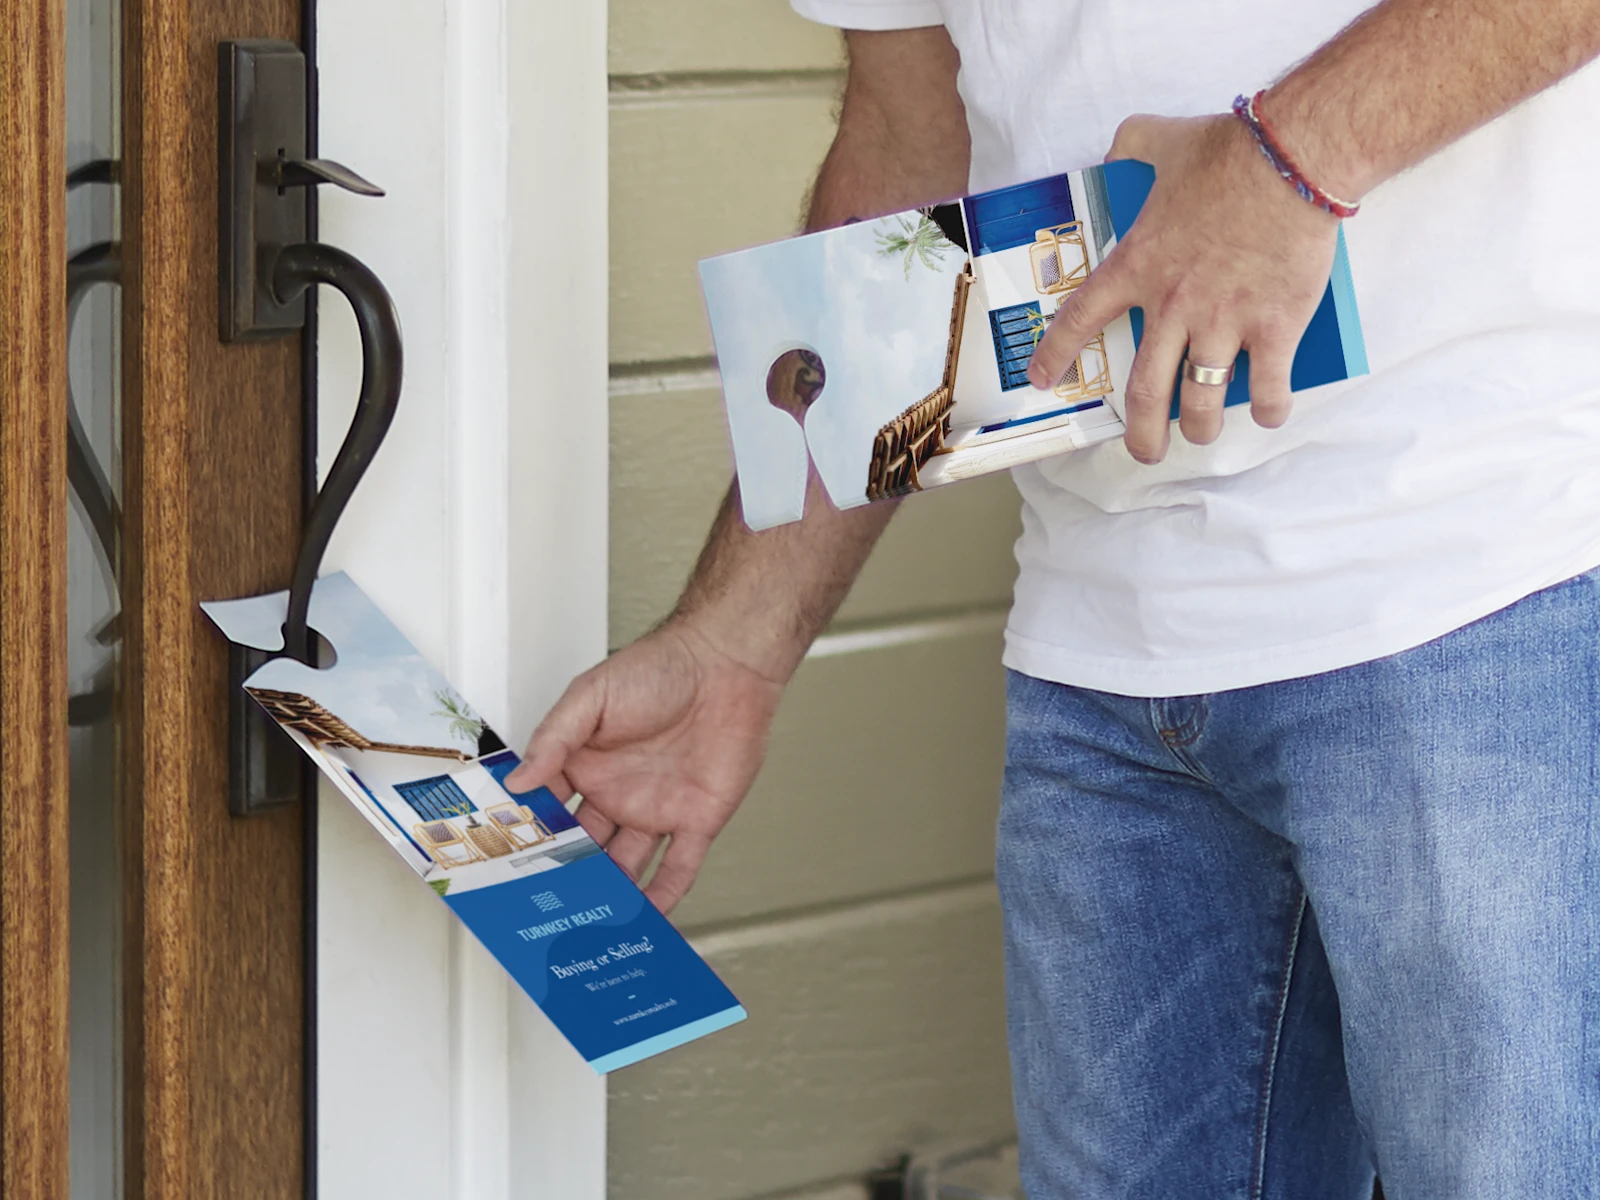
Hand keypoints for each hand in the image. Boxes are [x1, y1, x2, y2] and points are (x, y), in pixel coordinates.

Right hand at [504, 621, 783, 912]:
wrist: (726, 665)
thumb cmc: (661, 668)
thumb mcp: (592, 696)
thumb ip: (554, 739)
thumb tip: (518, 779)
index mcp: (585, 766)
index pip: (550, 814)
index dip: (531, 842)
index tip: (510, 873)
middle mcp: (616, 794)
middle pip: (584, 849)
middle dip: (567, 881)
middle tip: (545, 915)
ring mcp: (656, 810)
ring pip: (626, 867)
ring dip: (609, 897)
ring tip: (586, 931)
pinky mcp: (697, 820)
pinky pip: (678, 869)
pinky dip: (662, 899)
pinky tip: (645, 923)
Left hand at [1027, 112, 1341, 463]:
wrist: (1294, 157)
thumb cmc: (1229, 150)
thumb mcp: (1160, 140)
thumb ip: (1131, 145)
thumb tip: (1116, 147)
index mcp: (1137, 266)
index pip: (1081, 320)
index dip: (1058, 355)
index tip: (1044, 379)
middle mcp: (1172, 305)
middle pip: (1145, 392)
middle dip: (1142, 433)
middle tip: (1143, 451)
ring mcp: (1223, 321)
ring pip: (1202, 400)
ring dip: (1201, 428)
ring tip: (1201, 435)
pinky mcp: (1274, 326)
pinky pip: (1270, 385)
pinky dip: (1271, 408)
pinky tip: (1270, 414)